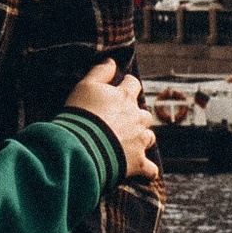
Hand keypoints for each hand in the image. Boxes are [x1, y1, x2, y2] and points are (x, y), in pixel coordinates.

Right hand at [66, 58, 156, 180]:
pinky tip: (145, 171)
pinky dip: (148, 170)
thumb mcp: (84, 86)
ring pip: (149, 137)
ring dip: (142, 138)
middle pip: (144, 113)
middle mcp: (137, 117)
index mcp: (124, 98)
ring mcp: (139, 141)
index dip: (128, 85)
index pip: (133, 84)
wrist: (81, 146)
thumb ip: (99, 72)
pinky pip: (150, 169)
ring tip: (131, 143)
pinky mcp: (138, 163)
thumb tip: (111, 61)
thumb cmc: (81, 114)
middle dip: (136, 115)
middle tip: (123, 120)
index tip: (122, 87)